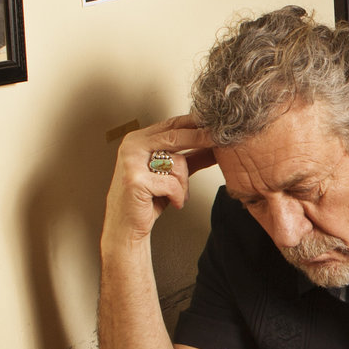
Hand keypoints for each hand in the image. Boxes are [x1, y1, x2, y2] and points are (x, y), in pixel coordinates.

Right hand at [101, 113, 217, 250]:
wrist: (127, 226)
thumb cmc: (148, 199)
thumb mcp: (172, 174)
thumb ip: (191, 157)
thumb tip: (214, 145)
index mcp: (138, 140)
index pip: (172, 124)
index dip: (195, 122)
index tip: (216, 123)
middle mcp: (132, 146)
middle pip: (175, 136)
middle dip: (201, 138)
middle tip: (221, 140)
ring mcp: (132, 162)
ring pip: (177, 162)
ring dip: (184, 183)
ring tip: (178, 194)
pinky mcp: (136, 180)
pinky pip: (172, 183)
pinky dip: (178, 196)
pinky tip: (173, 202)